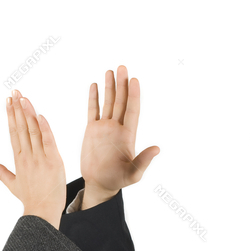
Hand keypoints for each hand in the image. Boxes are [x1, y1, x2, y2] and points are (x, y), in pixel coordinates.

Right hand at [0, 89, 65, 229]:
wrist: (41, 212)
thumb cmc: (30, 199)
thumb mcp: (13, 185)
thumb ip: (2, 172)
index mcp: (19, 160)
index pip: (14, 132)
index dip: (11, 116)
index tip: (8, 102)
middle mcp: (27, 156)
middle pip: (21, 127)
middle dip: (17, 109)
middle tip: (14, 92)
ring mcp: (40, 158)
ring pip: (33, 131)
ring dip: (28, 113)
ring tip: (23, 98)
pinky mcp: (53, 162)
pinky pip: (48, 141)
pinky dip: (45, 128)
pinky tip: (40, 115)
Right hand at [80, 65, 159, 201]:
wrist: (101, 184)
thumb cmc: (118, 180)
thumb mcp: (133, 174)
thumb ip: (144, 161)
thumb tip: (157, 149)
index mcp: (128, 135)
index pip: (132, 110)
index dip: (133, 95)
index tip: (134, 80)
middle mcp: (117, 128)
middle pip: (121, 101)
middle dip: (122, 84)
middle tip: (123, 67)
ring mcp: (105, 128)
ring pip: (108, 102)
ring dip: (110, 87)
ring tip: (111, 70)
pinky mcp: (92, 130)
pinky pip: (93, 110)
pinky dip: (94, 98)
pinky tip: (95, 85)